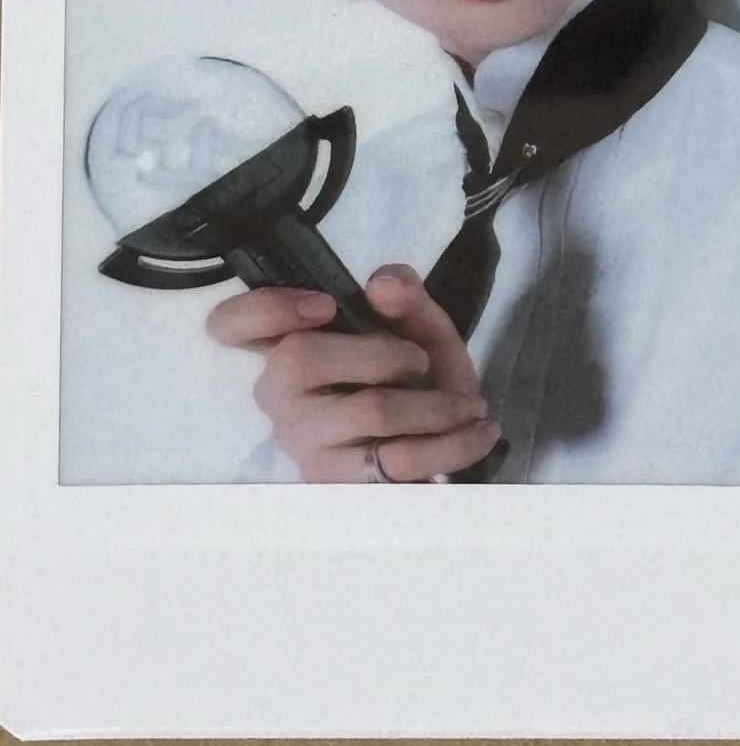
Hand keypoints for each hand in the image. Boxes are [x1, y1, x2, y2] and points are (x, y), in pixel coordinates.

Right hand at [206, 264, 501, 481]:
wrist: (442, 439)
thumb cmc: (412, 376)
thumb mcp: (416, 324)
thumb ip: (404, 293)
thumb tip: (381, 285)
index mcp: (284, 345)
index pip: (229, 325)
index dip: (264, 309)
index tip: (324, 305)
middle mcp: (279, 395)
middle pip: (300, 359)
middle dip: (381, 353)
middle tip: (419, 362)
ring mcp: (304, 443)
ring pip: (368, 410)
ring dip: (434, 403)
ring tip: (465, 404)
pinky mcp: (339, 484)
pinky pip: (401, 459)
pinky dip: (454, 441)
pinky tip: (478, 428)